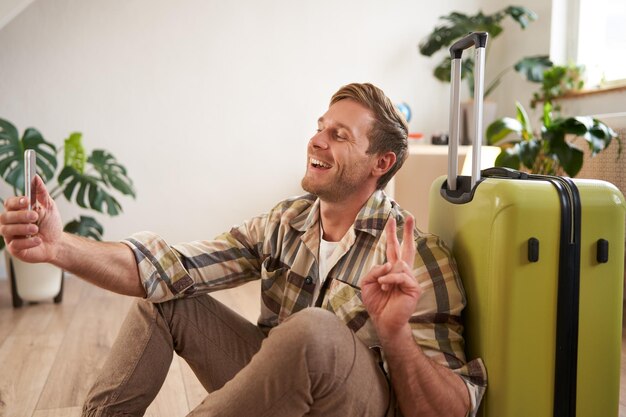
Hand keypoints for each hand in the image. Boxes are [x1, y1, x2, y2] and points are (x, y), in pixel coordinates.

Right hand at [0, 175, 62, 262]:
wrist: (58, 243)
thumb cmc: (50, 225)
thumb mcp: (49, 206)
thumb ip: (41, 192)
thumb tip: (36, 178)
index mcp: (17, 211)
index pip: (9, 204)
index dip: (16, 202)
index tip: (27, 201)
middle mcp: (11, 223)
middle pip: (4, 217)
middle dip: (20, 215)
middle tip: (34, 216)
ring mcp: (11, 236)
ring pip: (6, 230)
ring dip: (22, 228)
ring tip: (36, 229)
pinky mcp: (15, 249)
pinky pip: (14, 244)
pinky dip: (27, 242)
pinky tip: (37, 240)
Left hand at [361, 215, 421, 337]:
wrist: (383, 321)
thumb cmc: (376, 303)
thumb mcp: (367, 283)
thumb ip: (375, 269)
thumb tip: (389, 265)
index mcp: (392, 269)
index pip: (394, 248)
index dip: (393, 234)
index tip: (393, 220)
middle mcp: (402, 272)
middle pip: (407, 247)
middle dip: (408, 231)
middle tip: (410, 217)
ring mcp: (410, 279)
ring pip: (399, 264)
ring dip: (387, 275)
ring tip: (383, 287)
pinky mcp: (414, 287)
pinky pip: (401, 275)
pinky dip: (390, 280)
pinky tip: (386, 287)